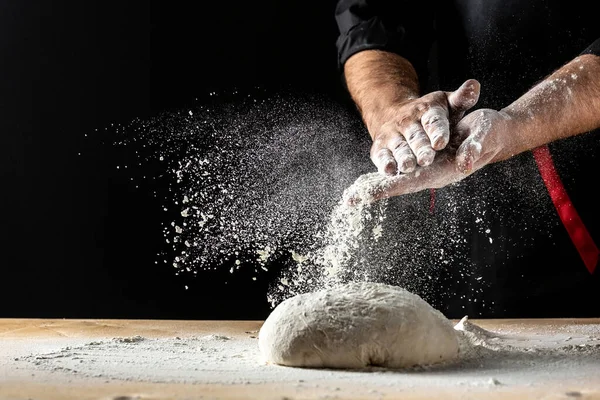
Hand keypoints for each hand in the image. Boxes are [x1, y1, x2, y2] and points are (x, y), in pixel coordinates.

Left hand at [346, 108, 512, 202]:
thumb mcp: (483, 135)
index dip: (389, 187)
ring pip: (396, 181)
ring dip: (374, 188)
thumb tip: (464, 161)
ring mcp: (427, 169)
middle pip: (398, 185)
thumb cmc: (488, 133)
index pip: (410, 182)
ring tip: (350, 197)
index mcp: (442, 170)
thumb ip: (474, 147)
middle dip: (374, 192)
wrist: (492, 134)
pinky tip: (367, 183)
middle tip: (349, 200)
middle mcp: (431, 173)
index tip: (368, 195)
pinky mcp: (425, 163)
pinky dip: (383, 178)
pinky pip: (400, 173)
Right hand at [365, 79, 480, 175]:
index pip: (433, 121)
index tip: (440, 143)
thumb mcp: (447, 104)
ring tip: (408, 167)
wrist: (396, 116)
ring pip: (399, 147)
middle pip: (415, 137)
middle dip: (420, 148)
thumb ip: (461, 99)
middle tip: (426, 159)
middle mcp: (407, 121)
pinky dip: (384, 163)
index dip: (437, 132)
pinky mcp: (380, 147)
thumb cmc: (431, 115)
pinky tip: (389, 171)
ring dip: (403, 157)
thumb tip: (474, 85)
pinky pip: (382, 156)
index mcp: (426, 110)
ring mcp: (392, 134)